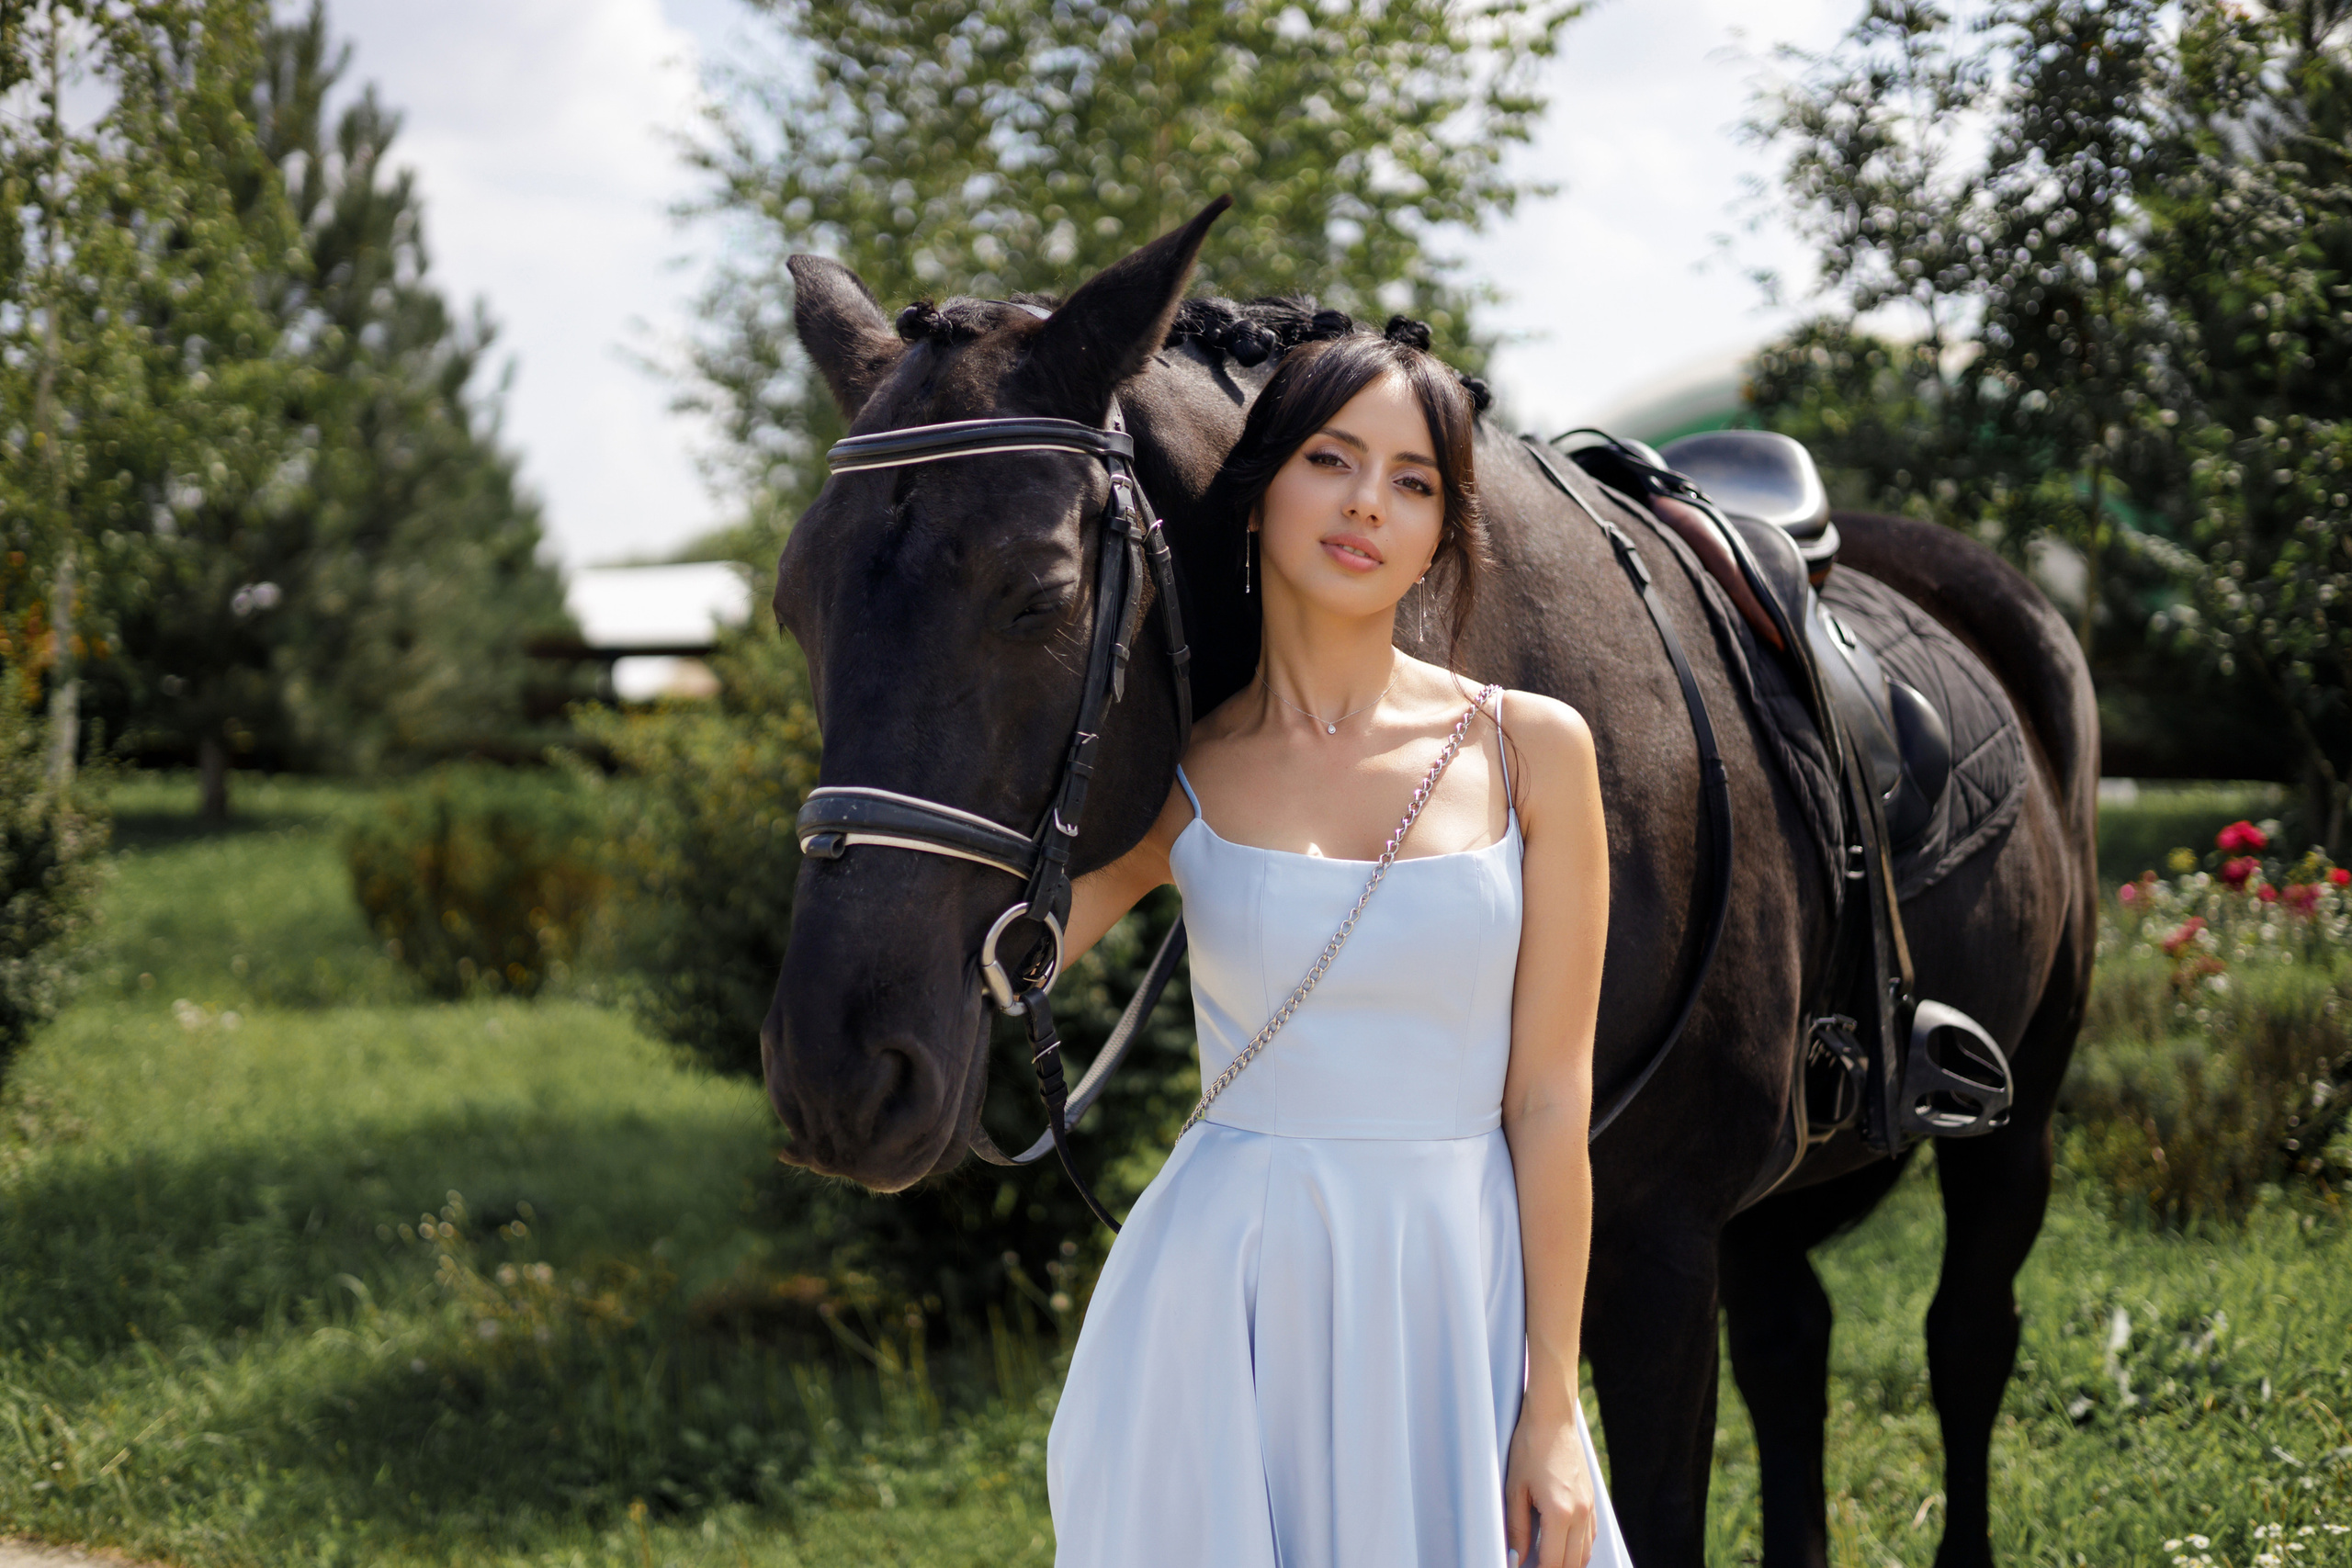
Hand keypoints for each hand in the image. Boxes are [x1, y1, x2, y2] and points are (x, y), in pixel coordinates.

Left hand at [1503, 1398, 1598, 1567]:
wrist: (1553, 1419)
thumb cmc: (1530, 1448)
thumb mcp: (1515, 1489)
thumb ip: (1517, 1529)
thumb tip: (1516, 1558)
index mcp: (1560, 1513)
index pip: (1553, 1563)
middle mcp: (1581, 1514)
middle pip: (1573, 1564)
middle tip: (1535, 1567)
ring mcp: (1590, 1507)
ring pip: (1585, 1554)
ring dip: (1568, 1563)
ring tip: (1547, 1561)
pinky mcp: (1593, 1500)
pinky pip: (1591, 1537)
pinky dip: (1579, 1549)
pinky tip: (1563, 1547)